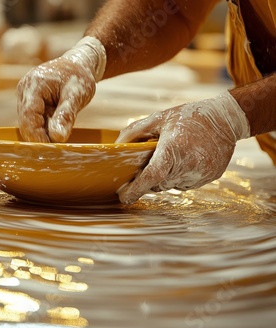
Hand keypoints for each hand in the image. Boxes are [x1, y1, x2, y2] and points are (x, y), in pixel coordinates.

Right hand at [17, 36, 105, 141]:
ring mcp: (24, 96)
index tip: (49, 149)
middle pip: (25, 121)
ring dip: (41, 133)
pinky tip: (55, 133)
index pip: (28, 115)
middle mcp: (24, 89)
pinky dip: (42, 128)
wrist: (77, 65)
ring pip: (28, 122)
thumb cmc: (78, 78)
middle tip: (55, 150)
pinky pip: (32, 120)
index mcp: (34, 84)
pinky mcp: (28, 102)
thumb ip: (66, 116)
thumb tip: (57, 137)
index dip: (36, 134)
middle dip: (38, 136)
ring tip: (58, 139)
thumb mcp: (77, 96)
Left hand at [116, 91, 250, 203]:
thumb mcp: (158, 118)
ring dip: (166, 176)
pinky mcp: (209, 177)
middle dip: (149, 178)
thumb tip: (116, 147)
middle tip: (151, 160)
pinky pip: (186, 184)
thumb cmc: (188, 116)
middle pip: (158, 183)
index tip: (123, 196)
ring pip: (171, 185)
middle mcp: (188, 164)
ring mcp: (201, 173)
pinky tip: (186, 159)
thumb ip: (134, 132)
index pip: (151, 176)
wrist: (226, 119)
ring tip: (174, 154)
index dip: (135, 189)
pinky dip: (180, 175)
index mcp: (173, 148)